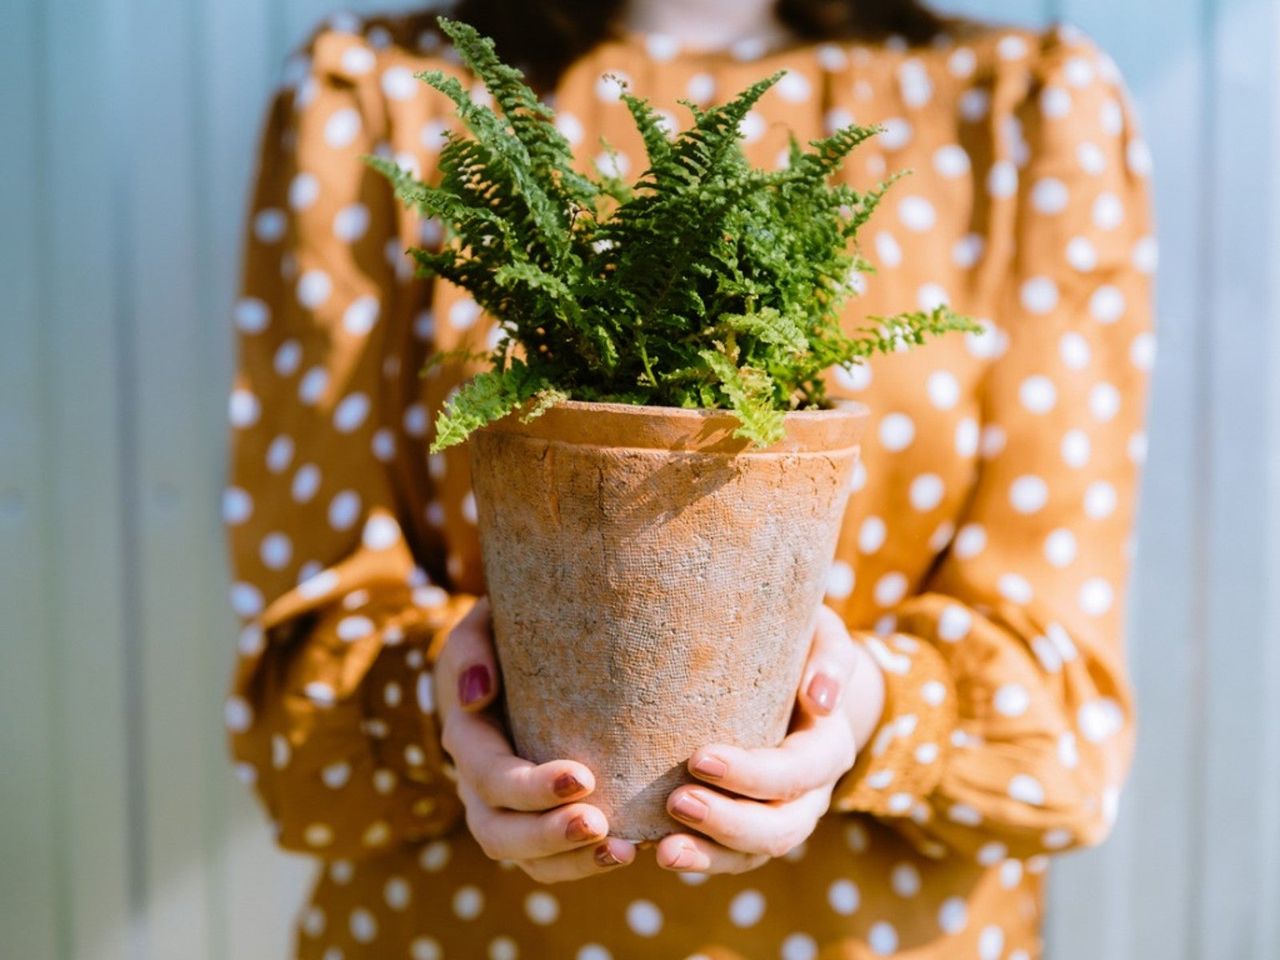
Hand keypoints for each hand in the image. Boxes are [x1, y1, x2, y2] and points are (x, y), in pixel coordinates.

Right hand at [435, 597, 636, 881]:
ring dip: (573, 862)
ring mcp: (506, 812)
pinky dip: (584, 865)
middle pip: (499, 833)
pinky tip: (627, 852)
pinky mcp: (536, 823)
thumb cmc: (504, 639)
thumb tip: (478, 692)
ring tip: (624, 851)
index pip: (491, 776)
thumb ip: (473, 648)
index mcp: (467, 738)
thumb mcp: (480, 628)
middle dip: (549, 835)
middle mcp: (479, 786)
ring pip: (526, 859)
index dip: (531, 787)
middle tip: (600, 824)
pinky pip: (552, 863)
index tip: (584, 777)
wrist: (514, 663)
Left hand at [657, 605, 884, 873]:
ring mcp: (781, 816)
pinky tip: (655, 852)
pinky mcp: (749, 827)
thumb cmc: (799, 644)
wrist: (791, 674)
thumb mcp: (822, 636)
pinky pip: (728, 857)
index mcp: (827, 748)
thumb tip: (821, 699)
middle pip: (780, 828)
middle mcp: (810, 793)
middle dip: (727, 822)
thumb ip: (830, 658)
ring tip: (661, 850)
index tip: (698, 757)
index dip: (752, 775)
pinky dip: (697, 860)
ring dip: (709, 856)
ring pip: (752, 854)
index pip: (796, 772)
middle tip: (676, 803)